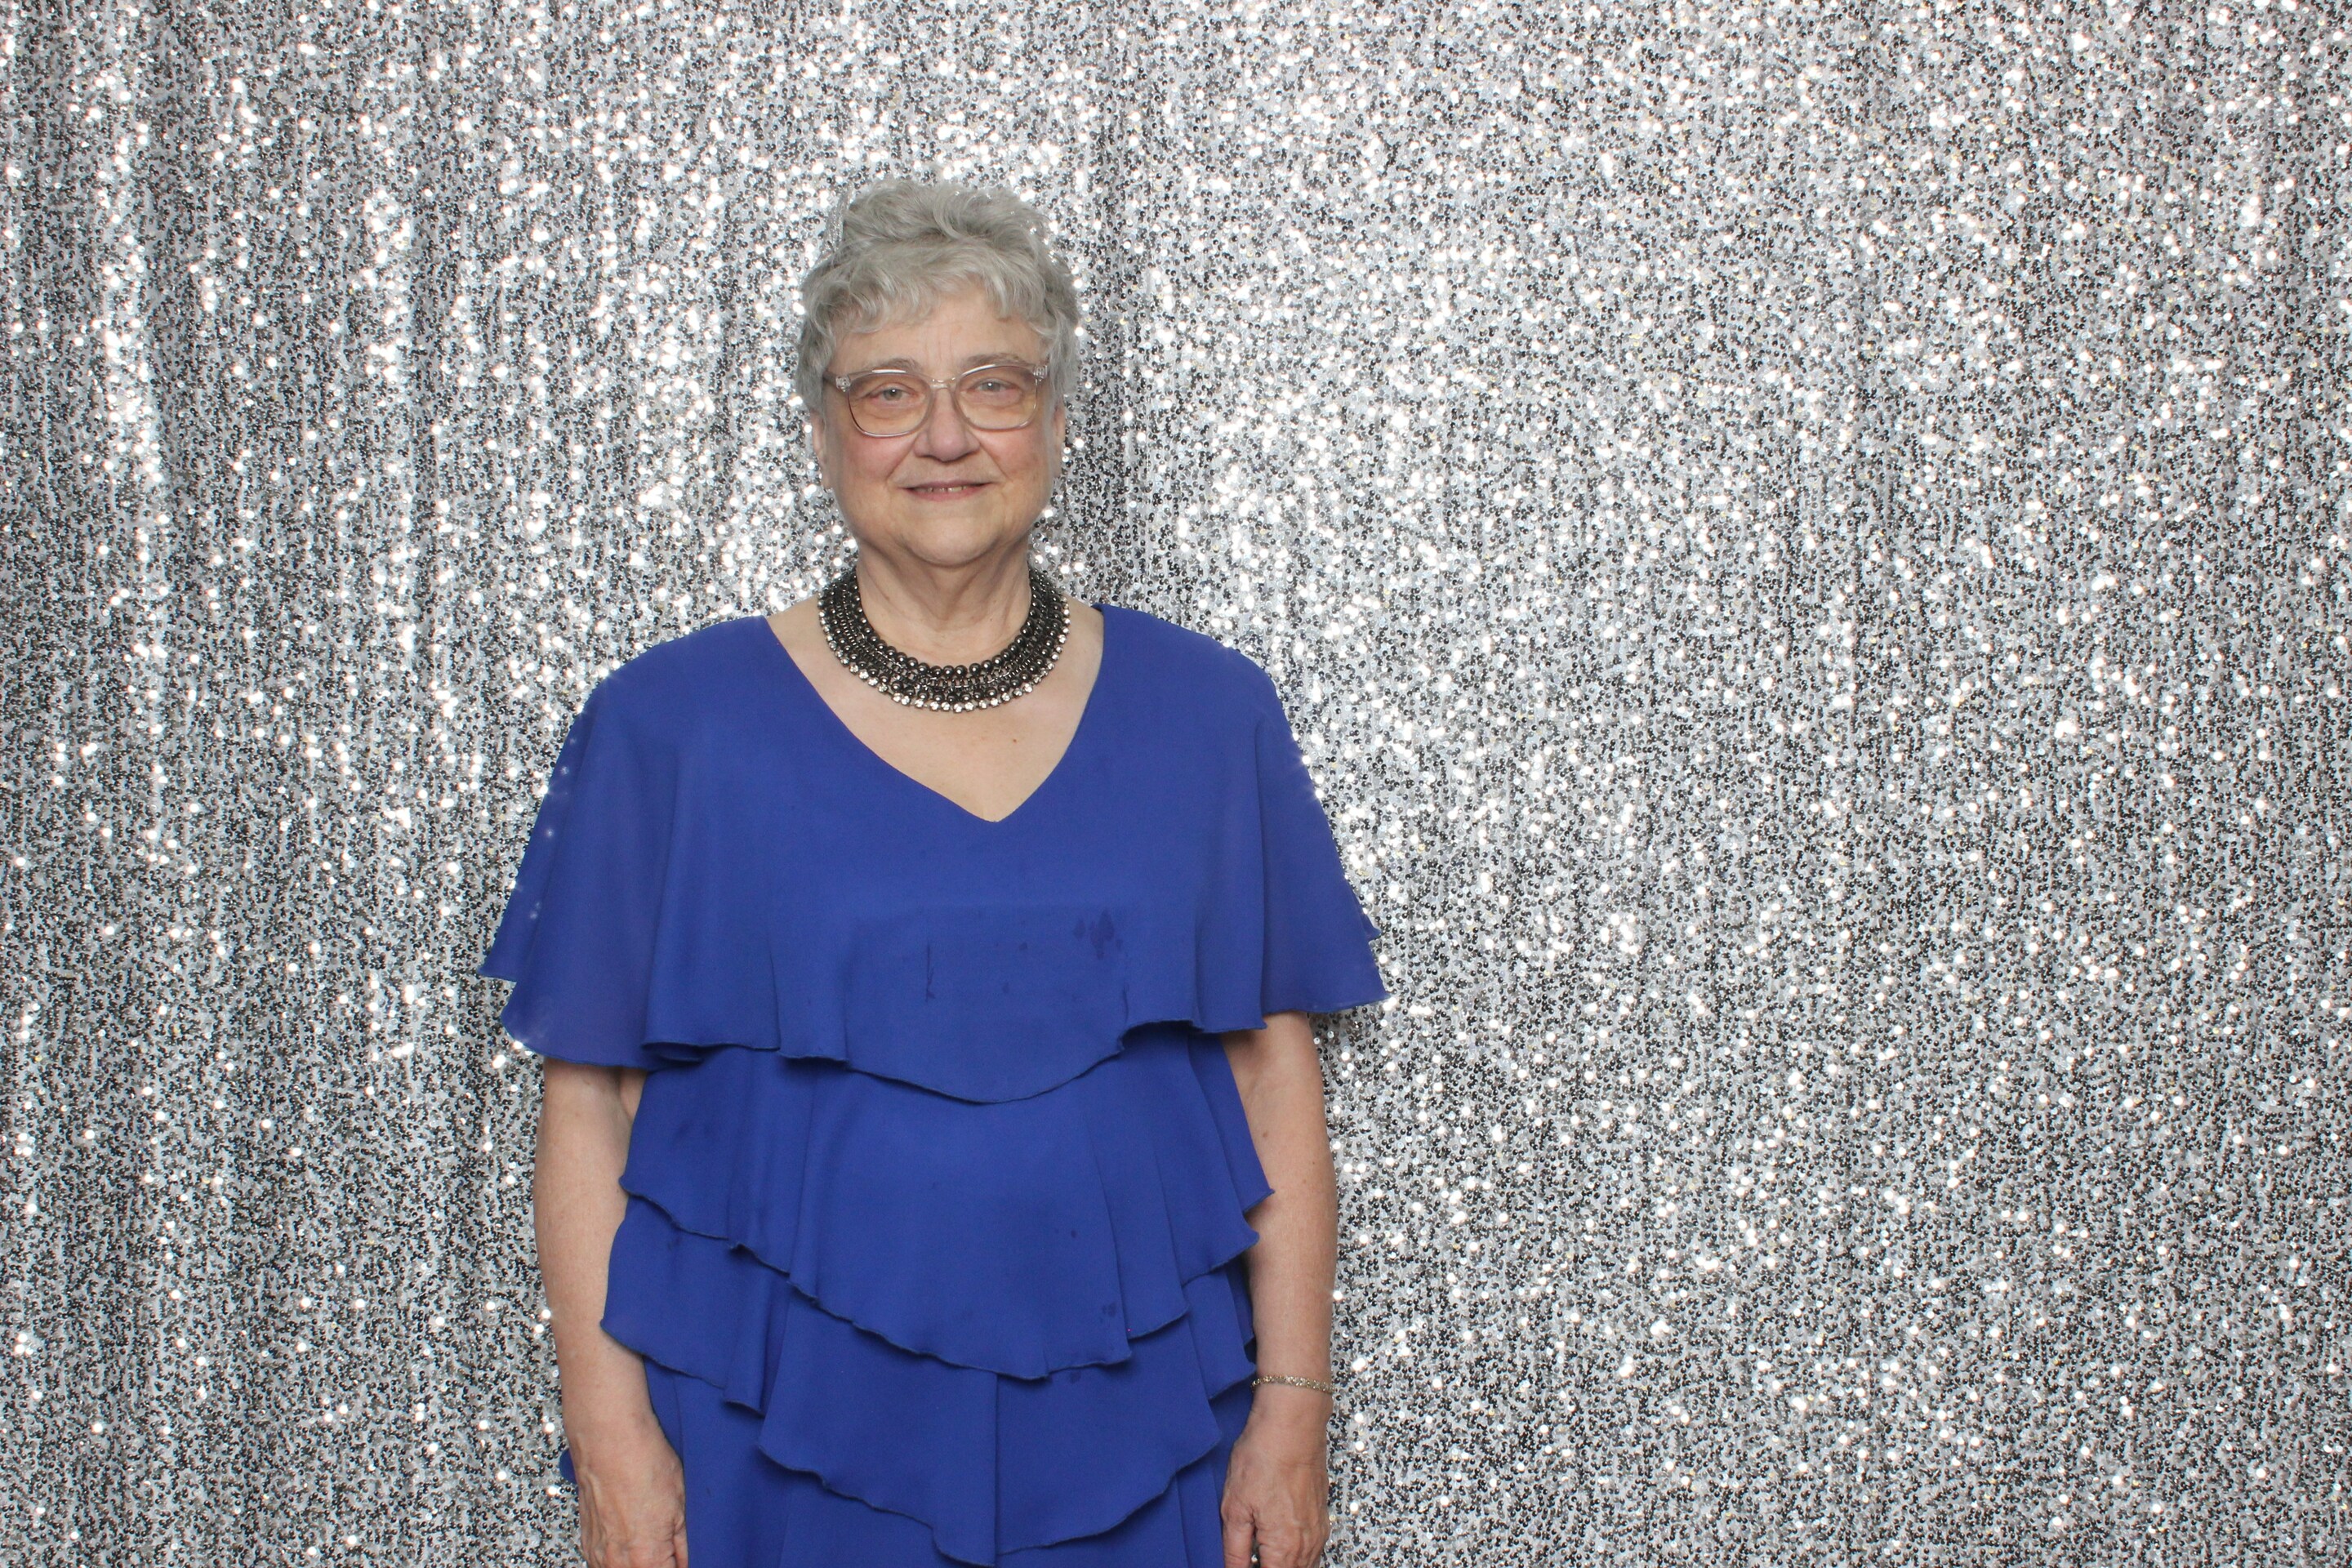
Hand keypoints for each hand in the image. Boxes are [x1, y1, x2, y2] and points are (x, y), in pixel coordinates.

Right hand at [573, 1421, 688, 1567]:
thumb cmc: (644, 1464)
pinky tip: (635, 1537)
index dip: (683, 1566)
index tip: (684, 1557)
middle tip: (673, 1547)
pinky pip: (607, 1563)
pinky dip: (623, 1558)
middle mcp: (617, 1563)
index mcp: (646, 1560)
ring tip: (653, 1536)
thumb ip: (686, 1547)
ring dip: (642, 1562)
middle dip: (663, 1563)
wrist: (609, 1440)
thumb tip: (692, 1562)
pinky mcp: (587, 1543)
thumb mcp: (683, 1507)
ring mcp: (598, 1555)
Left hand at [1220, 1397, 1331, 1567]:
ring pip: (1304, 1566)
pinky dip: (1296, 1555)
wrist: (1293, 1422)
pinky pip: (1312, 1550)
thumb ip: (1234, 1550)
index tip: (1239, 1564)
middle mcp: (1308, 1544)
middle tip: (1248, 1556)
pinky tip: (1277, 1543)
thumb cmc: (1264, 1456)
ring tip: (1259, 1553)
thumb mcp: (1235, 1507)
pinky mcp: (1322, 1515)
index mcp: (1284, 1547)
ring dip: (1283, 1565)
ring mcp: (1319, 1529)